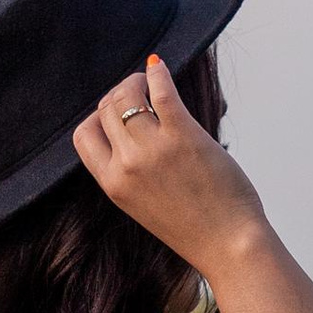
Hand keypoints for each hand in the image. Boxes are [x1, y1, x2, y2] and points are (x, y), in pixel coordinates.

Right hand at [73, 54, 265, 271]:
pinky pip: (161, 92)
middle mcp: (127, 165)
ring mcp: (154, 149)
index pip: (83, 136)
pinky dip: (158, 75)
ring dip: (136, 81)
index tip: (114, 114)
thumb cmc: (193, 228)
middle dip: (119, 95)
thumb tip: (129, 134)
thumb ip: (129, 174)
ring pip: (127, 96)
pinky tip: (160, 69)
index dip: (97, 118)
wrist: (228, 243)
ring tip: (149, 81)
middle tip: (137, 91)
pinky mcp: (183, 135)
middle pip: (105, 110)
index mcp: (112, 185)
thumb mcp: (142, 205)